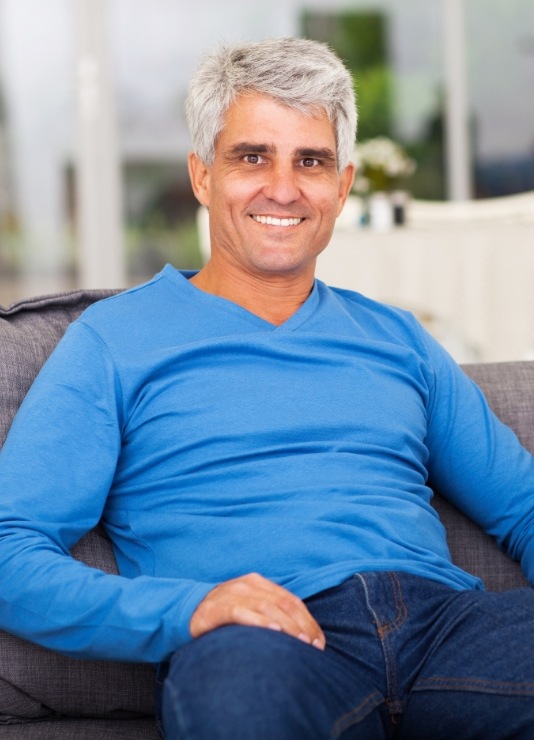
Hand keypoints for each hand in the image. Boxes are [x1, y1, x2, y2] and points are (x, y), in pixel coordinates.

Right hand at [189, 572, 324, 649]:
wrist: (187, 610)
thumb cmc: (224, 614)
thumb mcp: (249, 608)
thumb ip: (272, 614)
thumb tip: (303, 637)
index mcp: (259, 583)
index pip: (291, 601)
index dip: (308, 621)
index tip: (319, 642)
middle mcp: (248, 584)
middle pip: (283, 603)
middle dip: (301, 625)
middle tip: (313, 646)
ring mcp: (232, 593)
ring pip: (266, 607)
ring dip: (286, 625)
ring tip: (299, 642)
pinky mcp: (217, 607)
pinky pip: (241, 612)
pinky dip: (258, 620)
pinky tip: (271, 630)